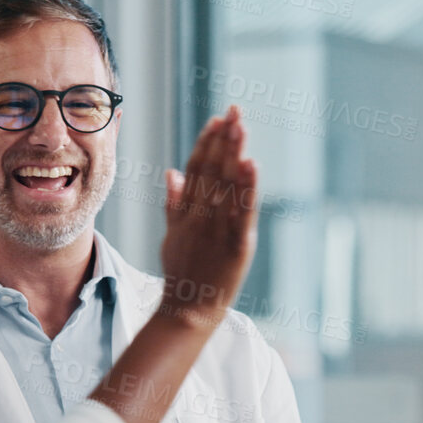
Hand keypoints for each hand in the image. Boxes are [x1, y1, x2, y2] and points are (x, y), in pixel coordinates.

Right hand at [157, 107, 258, 329]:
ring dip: (234, 154)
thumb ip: (173, 201)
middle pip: (212, 170)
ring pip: (226, 186)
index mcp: (187, 211)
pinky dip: (247, 189)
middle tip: (234, 112)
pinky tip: (251, 165)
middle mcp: (201, 215)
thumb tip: (171, 171)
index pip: (196, 168)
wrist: (188, 310)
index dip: (207, 143)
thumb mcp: (172, 234)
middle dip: (224, 139)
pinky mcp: (236, 245)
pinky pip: (243, 212)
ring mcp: (217, 229)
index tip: (217, 120)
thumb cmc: (182, 272)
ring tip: (242, 128)